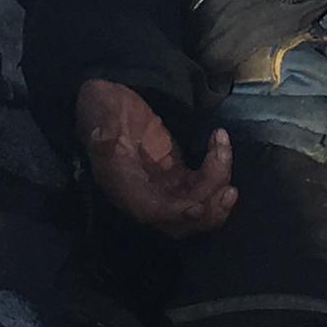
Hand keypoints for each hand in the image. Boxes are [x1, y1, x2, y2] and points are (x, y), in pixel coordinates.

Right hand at [76, 77, 238, 236]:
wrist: (107, 104)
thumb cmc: (100, 108)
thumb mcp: (98, 113)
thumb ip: (102, 129)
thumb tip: (102, 137)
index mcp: (122, 188)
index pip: (150, 212)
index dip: (174, 214)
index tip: (196, 208)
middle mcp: (144, 196)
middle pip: (181, 222)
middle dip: (208, 211)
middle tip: (228, 190)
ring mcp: (164, 188)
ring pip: (197, 203)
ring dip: (218, 186)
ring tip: (222, 147)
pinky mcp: (178, 176)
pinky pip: (203, 184)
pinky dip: (217, 169)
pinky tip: (219, 140)